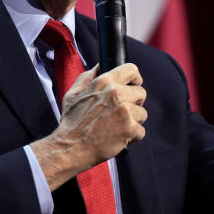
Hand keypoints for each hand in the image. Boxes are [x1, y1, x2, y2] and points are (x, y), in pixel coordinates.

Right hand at [31, 63, 146, 189]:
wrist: (70, 147)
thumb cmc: (71, 122)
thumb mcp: (74, 93)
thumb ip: (88, 77)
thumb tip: (100, 66)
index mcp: (104, 82)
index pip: (131, 70)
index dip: (135, 79)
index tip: (133, 86)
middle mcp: (116, 93)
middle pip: (141, 92)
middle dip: (135, 103)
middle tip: (122, 112)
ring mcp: (125, 111)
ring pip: (142, 113)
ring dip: (133, 121)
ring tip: (118, 126)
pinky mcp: (130, 128)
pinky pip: (141, 131)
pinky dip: (133, 136)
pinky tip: (120, 137)